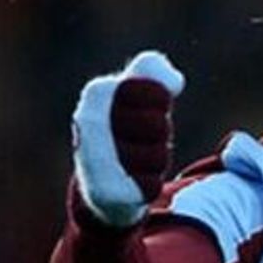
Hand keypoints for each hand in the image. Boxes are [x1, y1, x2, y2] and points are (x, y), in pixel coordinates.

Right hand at [71, 50, 184, 226]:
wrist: (98, 178)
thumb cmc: (126, 124)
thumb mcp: (138, 88)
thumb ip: (153, 71)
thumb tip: (174, 82)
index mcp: (98, 91)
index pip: (157, 93)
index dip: (160, 100)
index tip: (146, 104)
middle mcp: (88, 121)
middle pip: (159, 127)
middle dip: (158, 131)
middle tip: (140, 135)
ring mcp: (92, 156)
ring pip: (157, 157)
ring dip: (154, 159)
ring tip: (133, 158)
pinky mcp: (103, 191)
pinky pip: (150, 186)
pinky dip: (148, 185)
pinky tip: (129, 182)